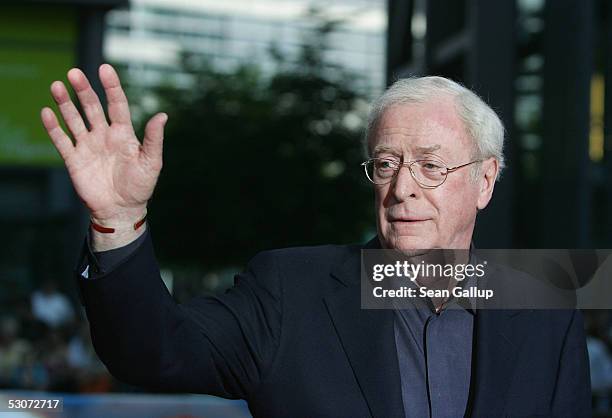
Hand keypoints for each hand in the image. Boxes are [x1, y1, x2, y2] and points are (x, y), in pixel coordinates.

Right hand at [40, 64, 166, 227]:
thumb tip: (163, 115)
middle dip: (83, 90)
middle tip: (74, 73)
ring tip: (57, 85)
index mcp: (124, 133)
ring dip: (65, 103)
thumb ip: (155, 139)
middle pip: (92, 107)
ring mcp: (88, 146)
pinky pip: (62, 140)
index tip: (104, 68)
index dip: (111, 86)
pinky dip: (54, 127)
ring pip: (74, 119)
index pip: (117, 104)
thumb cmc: (141, 186)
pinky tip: (47, 112)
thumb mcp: (152, 162)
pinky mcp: (74, 160)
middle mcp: (104, 135)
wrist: (122, 210)